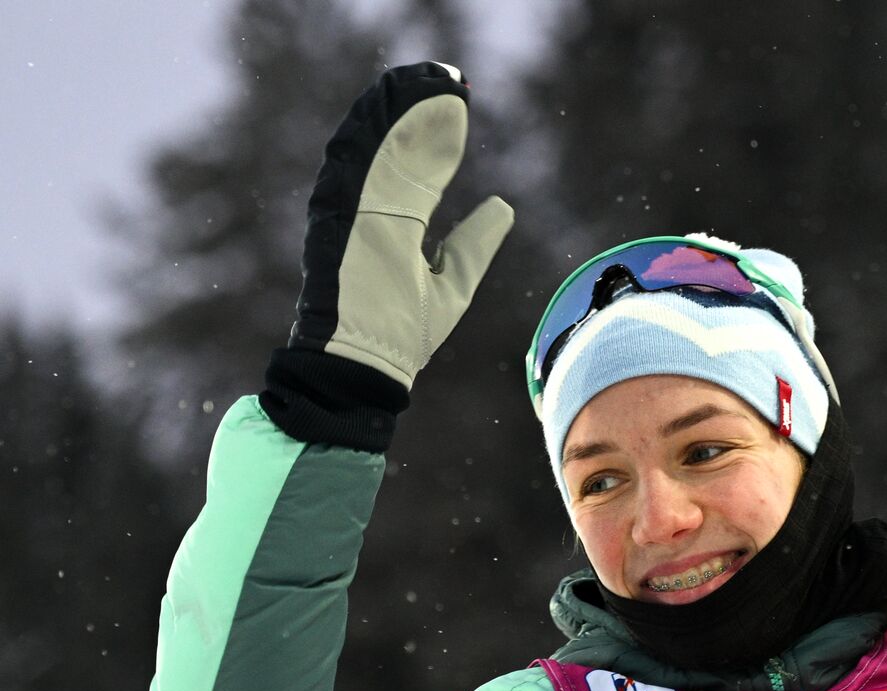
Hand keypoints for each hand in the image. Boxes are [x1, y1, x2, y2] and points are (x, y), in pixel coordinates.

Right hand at [290, 62, 513, 388]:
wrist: (366, 370)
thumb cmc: (405, 335)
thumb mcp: (454, 282)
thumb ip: (475, 243)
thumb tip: (503, 205)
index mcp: (390, 230)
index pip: (414, 171)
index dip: (434, 138)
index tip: (454, 103)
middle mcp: (367, 216)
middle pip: (390, 150)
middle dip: (415, 113)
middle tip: (443, 80)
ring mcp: (351, 216)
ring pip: (370, 148)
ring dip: (395, 111)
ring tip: (425, 80)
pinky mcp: (338, 220)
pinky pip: (354, 165)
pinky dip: (373, 132)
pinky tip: (394, 101)